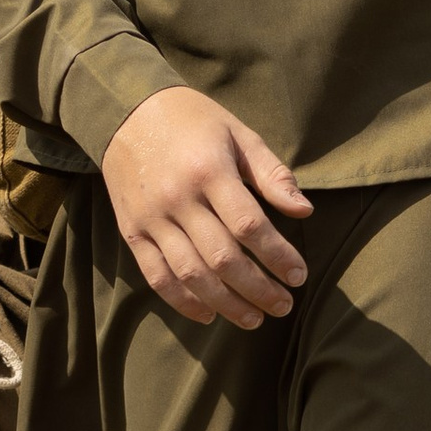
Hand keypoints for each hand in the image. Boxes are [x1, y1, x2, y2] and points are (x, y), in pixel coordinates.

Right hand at [102, 88, 312, 330]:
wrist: (126, 111)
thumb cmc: (193, 121)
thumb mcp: (238, 133)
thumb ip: (271, 173)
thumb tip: (304, 211)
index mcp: (208, 170)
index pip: (249, 226)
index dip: (277, 256)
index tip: (299, 276)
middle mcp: (178, 198)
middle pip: (222, 258)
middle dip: (258, 289)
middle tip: (284, 305)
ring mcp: (151, 218)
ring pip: (191, 274)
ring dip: (226, 304)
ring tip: (254, 319)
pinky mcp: (132, 231)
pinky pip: (157, 276)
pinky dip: (182, 301)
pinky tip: (209, 315)